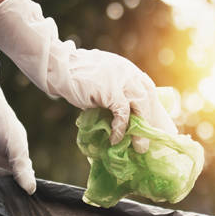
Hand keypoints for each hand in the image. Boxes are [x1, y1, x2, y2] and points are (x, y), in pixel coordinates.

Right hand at [0, 0, 176, 150]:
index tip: (156, 124)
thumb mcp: (102, 82)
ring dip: (140, 129)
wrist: (58, 67)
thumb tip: (121, 118)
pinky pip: (122, 113)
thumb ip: (113, 94)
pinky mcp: (111, 90)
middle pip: (148, 98)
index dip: (154, 107)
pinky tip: (115, 139)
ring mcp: (121, 80)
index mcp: (127, 70)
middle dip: (152, 121)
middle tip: (152, 140)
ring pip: (140, 105)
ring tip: (138, 147)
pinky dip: (120, 128)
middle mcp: (128, 72)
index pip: (148, 89)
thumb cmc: (76, 77)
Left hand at [0, 86, 35, 195]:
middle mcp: (0, 171)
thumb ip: (22, 166)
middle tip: (7, 210)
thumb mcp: (17, 144)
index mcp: (15, 165)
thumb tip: (31, 189)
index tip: (22, 206)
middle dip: (5, 201)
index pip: (20, 185)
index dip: (21, 196)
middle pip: (4, 192)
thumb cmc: (3, 123)